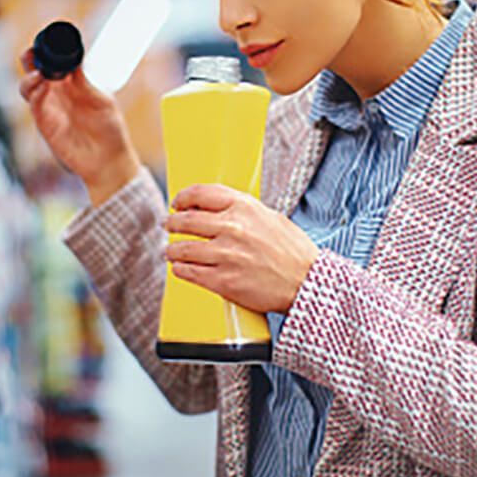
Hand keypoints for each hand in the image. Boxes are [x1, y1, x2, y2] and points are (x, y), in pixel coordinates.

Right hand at [18, 49, 140, 205]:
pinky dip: (34, 93)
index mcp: (73, 83)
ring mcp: (50, 108)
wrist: (108, 161)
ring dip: (30, 76)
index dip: (47, 50)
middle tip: (32, 52)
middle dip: (31, 59)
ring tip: (38, 72)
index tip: (47, 41)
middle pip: (36, 70)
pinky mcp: (45, 124)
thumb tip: (75, 61)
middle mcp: (58, 93)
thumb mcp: (101, 101)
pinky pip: (34, 105)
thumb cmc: (110, 130)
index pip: (55, 61)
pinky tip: (40, 86)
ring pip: (30, 86)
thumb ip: (85, 83)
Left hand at [164, 184, 319, 313]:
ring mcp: (227, 255)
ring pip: (183, 249)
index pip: (201, 194)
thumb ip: (242, 210)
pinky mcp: (224, 281)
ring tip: (171, 251)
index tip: (177, 203)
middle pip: (187, 220)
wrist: (307, 283)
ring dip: (172, 250)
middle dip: (173, 223)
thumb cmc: (292, 251)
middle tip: (169, 225)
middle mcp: (233, 228)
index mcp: (245, 207)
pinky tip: (180, 268)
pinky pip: (189, 272)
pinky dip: (180, 269)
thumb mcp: (270, 217)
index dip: (183, 197)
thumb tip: (213, 208)